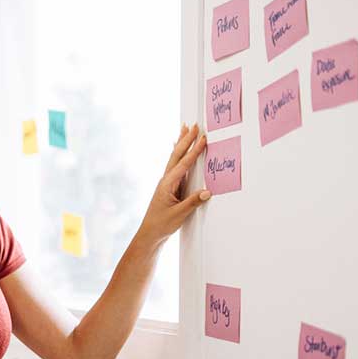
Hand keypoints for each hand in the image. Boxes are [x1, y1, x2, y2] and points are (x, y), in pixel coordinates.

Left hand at [137, 123, 211, 245]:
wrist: (150, 233)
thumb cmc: (162, 224)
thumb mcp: (179, 214)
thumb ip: (193, 202)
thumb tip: (207, 191)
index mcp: (167, 184)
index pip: (183, 164)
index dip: (194, 150)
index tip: (202, 138)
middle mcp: (166, 180)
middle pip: (176, 155)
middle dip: (185, 139)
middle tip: (193, 125)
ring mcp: (166, 183)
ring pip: (175, 158)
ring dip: (181, 144)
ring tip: (184, 130)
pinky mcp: (169, 187)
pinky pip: (175, 166)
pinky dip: (179, 155)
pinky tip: (179, 151)